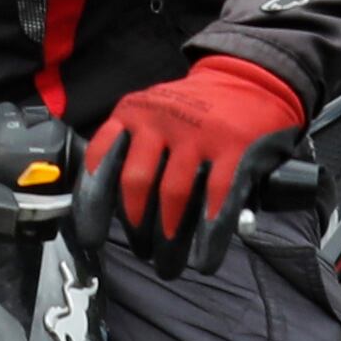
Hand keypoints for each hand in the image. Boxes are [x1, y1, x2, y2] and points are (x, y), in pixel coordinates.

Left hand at [80, 55, 306, 240]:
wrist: (248, 76)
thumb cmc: (194, 109)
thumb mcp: (152, 114)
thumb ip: (132, 149)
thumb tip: (109, 209)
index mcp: (132, 114)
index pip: (101, 158)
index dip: (93, 203)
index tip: (92, 236)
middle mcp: (160, 120)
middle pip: (135, 182)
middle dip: (135, 226)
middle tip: (142, 251)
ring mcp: (198, 132)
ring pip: (173, 194)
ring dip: (168, 238)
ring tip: (169, 263)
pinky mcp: (233, 145)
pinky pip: (216, 196)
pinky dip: (209, 234)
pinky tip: (205, 258)